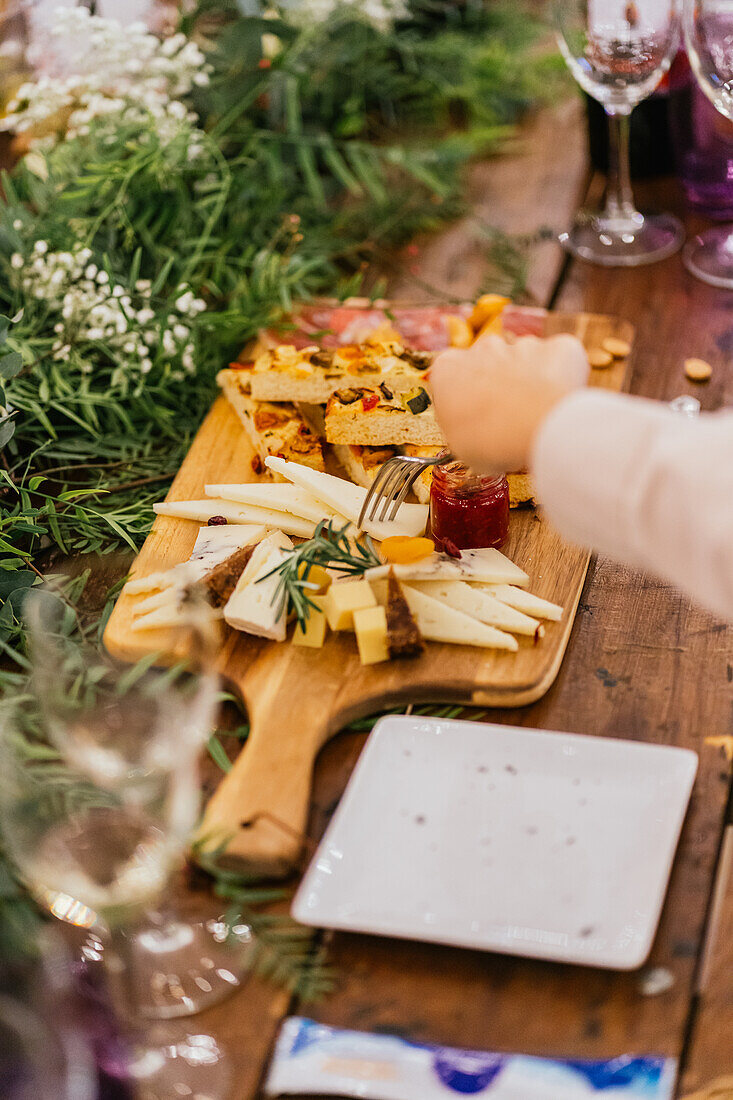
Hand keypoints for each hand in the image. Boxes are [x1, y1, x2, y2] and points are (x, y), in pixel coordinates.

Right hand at [430, 332, 589, 473]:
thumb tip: (469, 429)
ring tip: (535, 414)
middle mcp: (484, 347)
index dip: (463, 401)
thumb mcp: (456, 444)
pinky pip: (559, 359)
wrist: (537, 429)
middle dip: (497, 383)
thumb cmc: (491, 441)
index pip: (451, 378)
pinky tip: (559, 401)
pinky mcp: (558, 347)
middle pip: (489, 362)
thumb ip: (458, 424)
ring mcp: (523, 344)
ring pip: (525, 360)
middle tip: (507, 418)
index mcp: (448, 368)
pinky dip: (562, 375)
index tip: (472, 421)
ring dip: (529, 380)